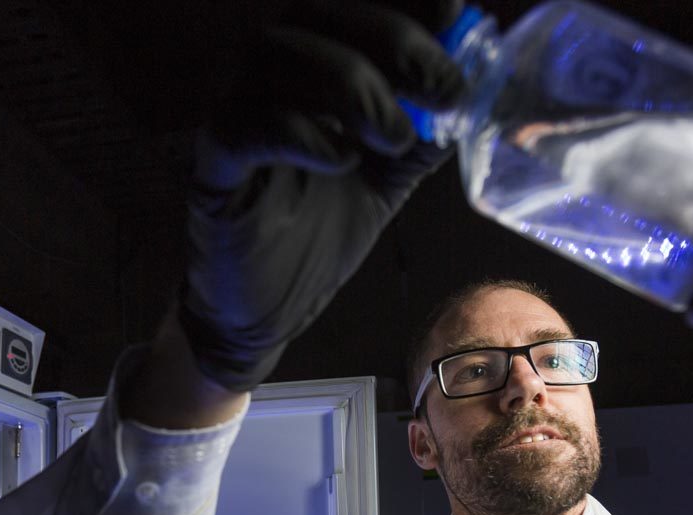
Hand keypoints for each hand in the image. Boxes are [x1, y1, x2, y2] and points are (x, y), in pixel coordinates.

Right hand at [179, 0, 465, 391]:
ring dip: (350, 84)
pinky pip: (245, 126)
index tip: (455, 17)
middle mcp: (267, 74)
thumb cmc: (319, 228)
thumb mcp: (389, 175)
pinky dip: (303, 135)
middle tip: (443, 87)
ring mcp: (234, 112)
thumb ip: (424, 133)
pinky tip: (343, 161)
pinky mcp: (214, 165)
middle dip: (393, 39)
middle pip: (316, 10)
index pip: (351, 6)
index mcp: (313, 64)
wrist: (268, 306)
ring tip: (394, 136)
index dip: (404, 4)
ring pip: (275, 54)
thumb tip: (477, 95)